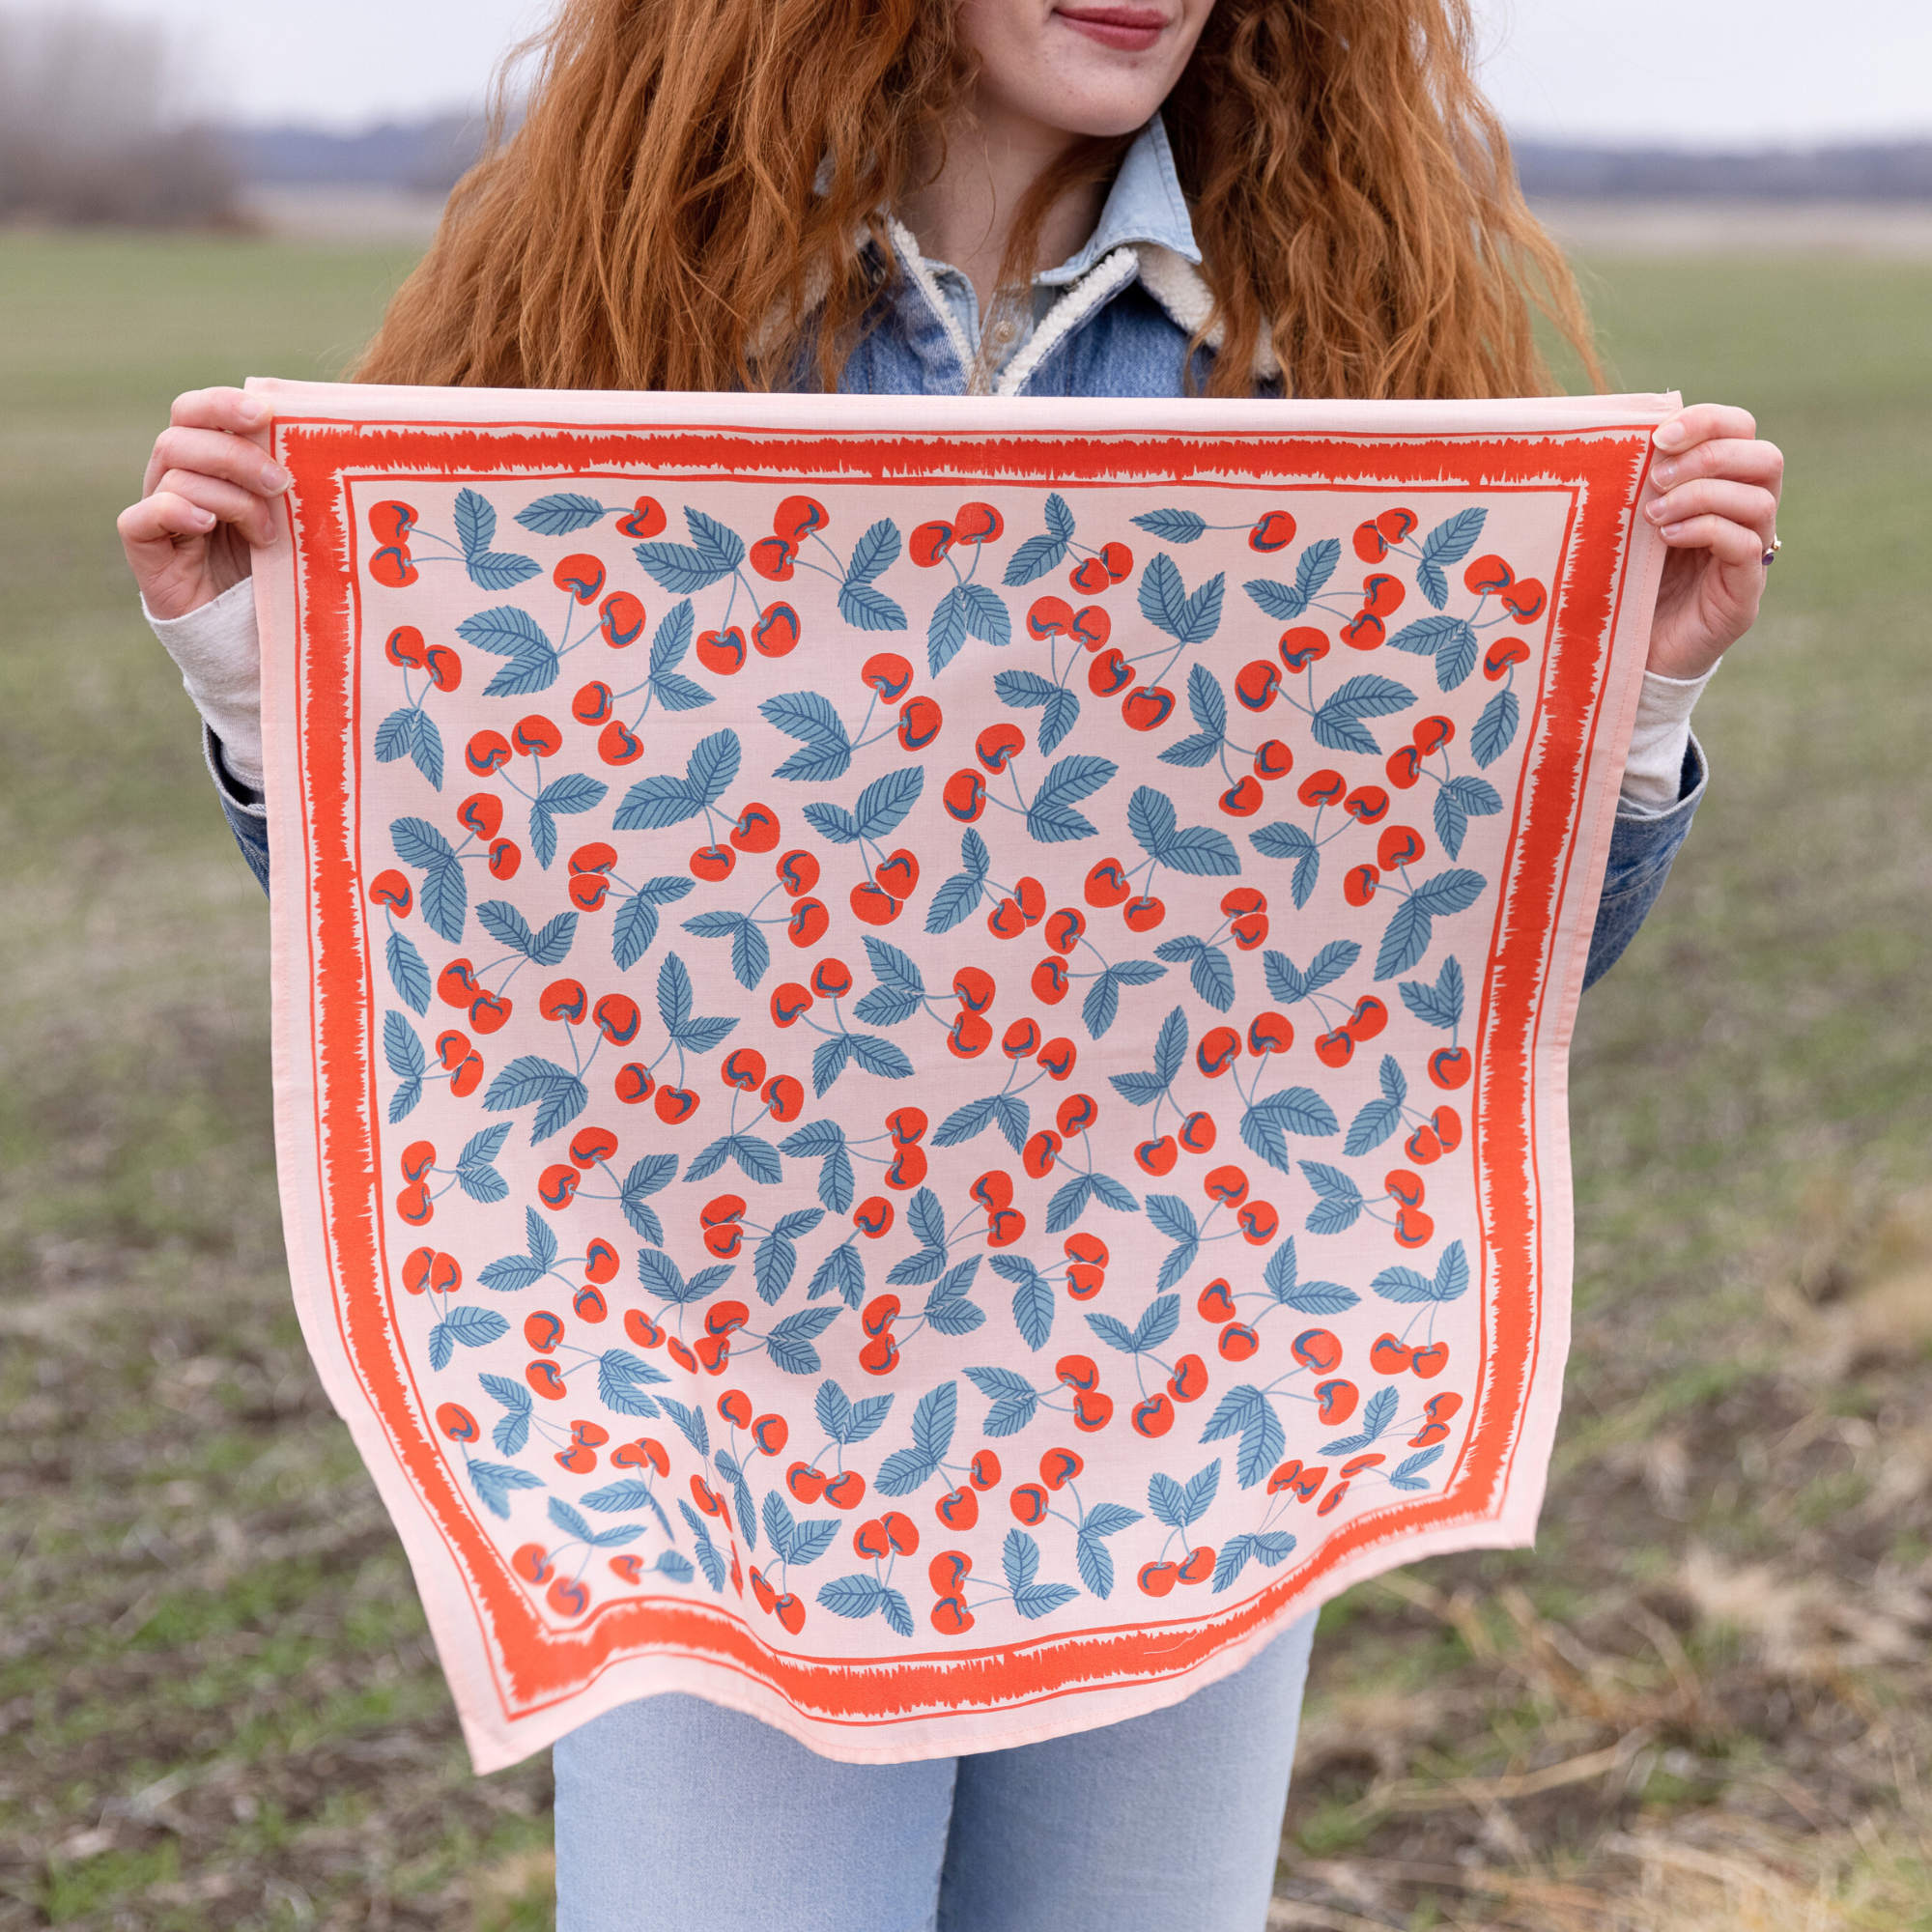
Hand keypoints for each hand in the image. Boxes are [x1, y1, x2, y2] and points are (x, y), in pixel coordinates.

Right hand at [117, 387, 286, 619]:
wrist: (247, 628)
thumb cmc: (273, 564)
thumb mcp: (288, 517)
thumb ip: (287, 480)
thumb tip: (318, 438)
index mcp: (204, 460)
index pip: (195, 411)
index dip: (222, 403)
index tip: (264, 412)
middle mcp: (172, 478)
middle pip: (182, 437)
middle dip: (235, 454)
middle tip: (280, 484)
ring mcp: (155, 511)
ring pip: (174, 475)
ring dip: (229, 499)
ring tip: (266, 534)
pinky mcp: (144, 548)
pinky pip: (142, 517)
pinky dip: (175, 512)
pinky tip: (206, 524)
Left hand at [1641, 404, 1783, 681]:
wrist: (1623, 654)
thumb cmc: (1620, 581)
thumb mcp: (1625, 522)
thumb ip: (1635, 482)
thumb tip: (1618, 433)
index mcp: (1721, 487)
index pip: (1742, 431)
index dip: (1709, 421)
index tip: (1660, 435)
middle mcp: (1746, 517)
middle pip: (1766, 459)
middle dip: (1710, 455)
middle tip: (1658, 476)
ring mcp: (1751, 555)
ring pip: (1760, 500)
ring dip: (1702, 495)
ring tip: (1652, 516)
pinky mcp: (1743, 593)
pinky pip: (1746, 546)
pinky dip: (1708, 530)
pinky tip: (1667, 536)